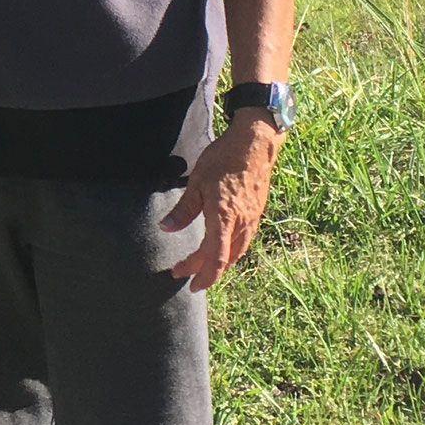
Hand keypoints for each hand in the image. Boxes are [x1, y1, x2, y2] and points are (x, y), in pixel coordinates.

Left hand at [160, 115, 283, 292]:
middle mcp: (241, 223)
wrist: (256, 144)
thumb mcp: (197, 182)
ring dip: (219, 264)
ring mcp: (252, 219)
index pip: (214, 258)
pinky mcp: (257, 212)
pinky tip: (223, 248)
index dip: (201, 273)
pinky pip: (244, 240)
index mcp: (224, 218)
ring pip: (237, 252)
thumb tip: (166, 229)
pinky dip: (231, 251)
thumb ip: (183, 210)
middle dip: (205, 271)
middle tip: (185, 274)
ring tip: (203, 267)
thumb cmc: (223, 159)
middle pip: (225, 259)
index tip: (186, 280)